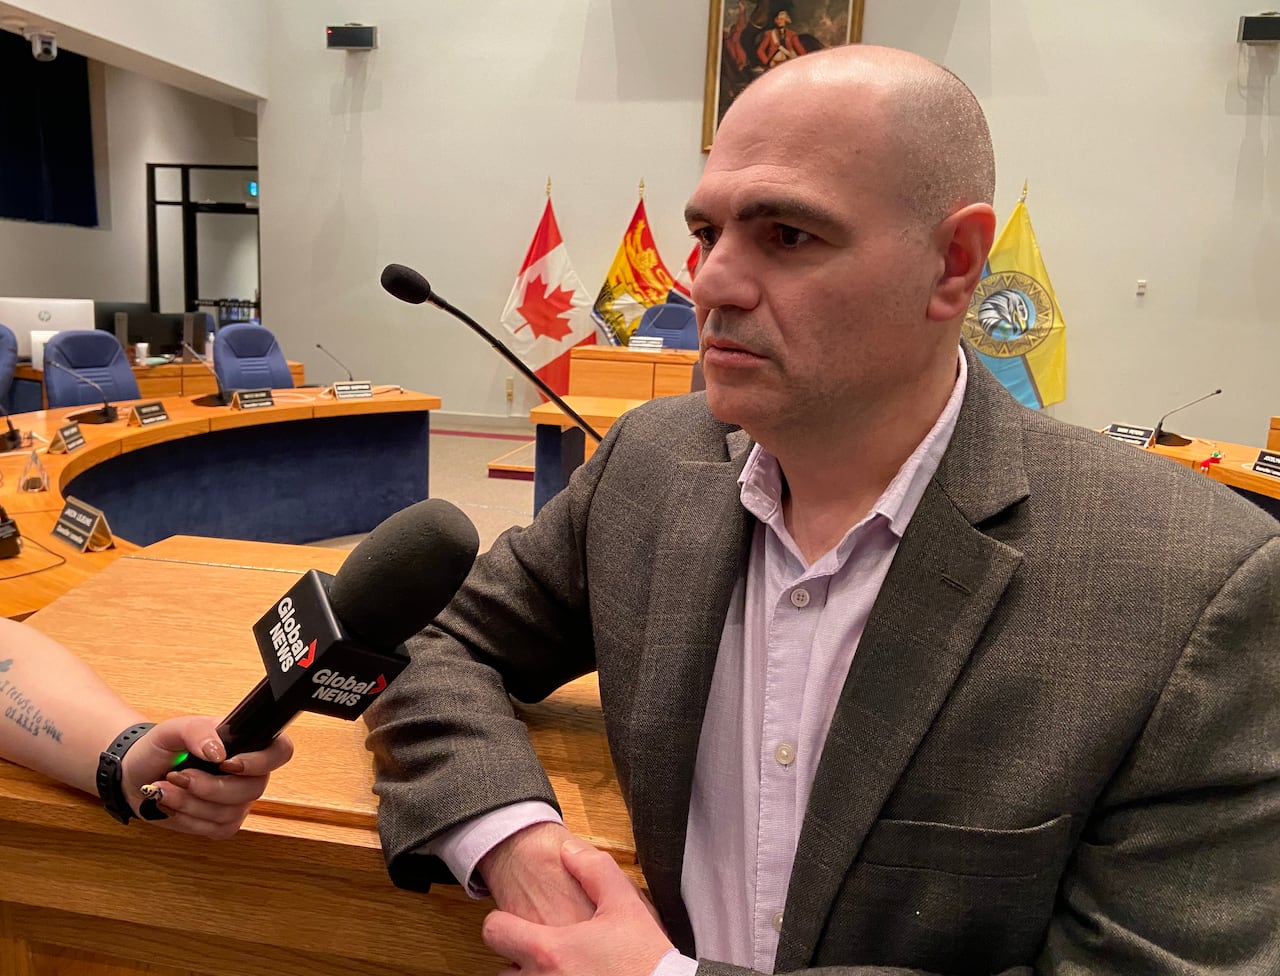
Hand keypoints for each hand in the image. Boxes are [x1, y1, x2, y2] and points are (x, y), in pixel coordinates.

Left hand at [120, 717, 293, 838]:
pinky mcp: (222, 822)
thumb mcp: (173, 729)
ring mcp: (238, 800)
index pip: (280, 751)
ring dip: (191, 803)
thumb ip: (198, 731)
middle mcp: (249, 773)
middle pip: (253, 789)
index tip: (226, 764)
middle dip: (209, 787)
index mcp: (247, 743)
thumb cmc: (158, 748)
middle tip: (179, 776)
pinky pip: (217, 828)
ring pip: (231, 812)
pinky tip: (174, 805)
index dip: (261, 762)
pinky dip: (189, 819)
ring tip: (165, 788)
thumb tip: (219, 751)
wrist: (136, 776)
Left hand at [483, 836, 673, 975]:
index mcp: (549, 950)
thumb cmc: (645, 958)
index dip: (503, 922)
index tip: (515, 921)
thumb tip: (568, 850)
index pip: (495, 932)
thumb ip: (594, 871)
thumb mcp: (625, 905)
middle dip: (517, 958)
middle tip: (541, 949)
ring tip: (557, 968)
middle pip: (502, 970)